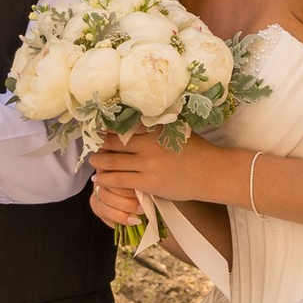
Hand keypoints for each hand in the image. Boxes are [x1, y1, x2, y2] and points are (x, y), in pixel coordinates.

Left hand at [88, 126, 237, 217]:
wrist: (212, 173)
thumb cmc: (197, 151)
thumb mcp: (178, 131)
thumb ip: (159, 126)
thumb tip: (140, 119)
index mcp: (155, 129)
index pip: (124, 126)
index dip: (108, 127)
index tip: (99, 127)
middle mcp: (148, 144)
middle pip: (113, 143)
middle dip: (99, 144)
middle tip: (91, 145)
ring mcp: (147, 164)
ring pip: (112, 162)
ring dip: (99, 162)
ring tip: (93, 162)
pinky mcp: (147, 183)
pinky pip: (118, 180)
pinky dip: (105, 179)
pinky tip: (99, 179)